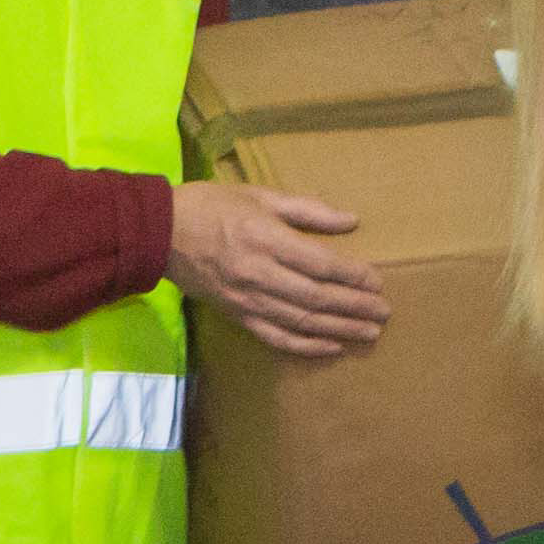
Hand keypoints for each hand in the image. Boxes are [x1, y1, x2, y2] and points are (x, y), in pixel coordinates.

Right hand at [169, 181, 389, 358]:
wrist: (160, 233)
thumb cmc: (211, 206)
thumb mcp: (261, 196)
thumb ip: (307, 210)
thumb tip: (350, 221)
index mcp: (266, 239)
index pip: (321, 264)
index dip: (353, 275)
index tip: (377, 281)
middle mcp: (260, 274)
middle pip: (317, 297)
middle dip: (355, 306)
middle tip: (383, 312)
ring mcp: (247, 299)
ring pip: (301, 321)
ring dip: (339, 329)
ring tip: (368, 333)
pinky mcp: (237, 315)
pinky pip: (276, 337)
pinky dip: (305, 346)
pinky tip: (331, 347)